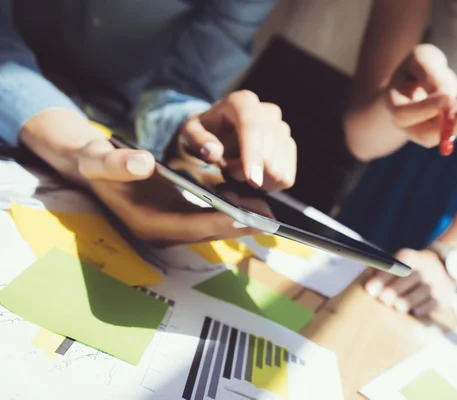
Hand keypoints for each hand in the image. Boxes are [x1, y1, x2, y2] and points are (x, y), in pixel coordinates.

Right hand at [20, 109, 260, 244]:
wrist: (92, 169)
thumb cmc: (96, 164)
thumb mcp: (100, 160)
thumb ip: (117, 163)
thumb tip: (142, 163)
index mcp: (143, 221)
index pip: (186, 225)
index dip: (216, 222)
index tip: (244, 218)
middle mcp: (160, 230)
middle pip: (205, 232)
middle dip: (237, 226)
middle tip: (269, 218)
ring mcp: (169, 226)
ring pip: (210, 227)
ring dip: (238, 221)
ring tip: (268, 211)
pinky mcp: (176, 217)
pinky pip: (207, 218)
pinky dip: (228, 211)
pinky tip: (249, 200)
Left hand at [173, 90, 296, 191]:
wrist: (219, 130)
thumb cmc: (204, 130)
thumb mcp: (190, 132)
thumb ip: (197, 140)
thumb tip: (213, 152)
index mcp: (242, 102)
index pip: (253, 127)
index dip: (254, 155)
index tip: (252, 180)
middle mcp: (267, 112)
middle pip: (268, 151)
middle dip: (246, 171)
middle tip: (227, 169)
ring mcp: (282, 129)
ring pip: (278, 166)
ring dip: (256, 178)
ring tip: (238, 169)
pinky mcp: (289, 147)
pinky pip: (286, 176)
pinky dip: (268, 184)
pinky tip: (253, 176)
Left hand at [364, 248, 456, 316]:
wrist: (444, 267)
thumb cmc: (412, 267)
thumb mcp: (400, 260)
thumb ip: (383, 269)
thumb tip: (366, 284)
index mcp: (408, 258)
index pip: (392, 268)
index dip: (379, 280)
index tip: (370, 290)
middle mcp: (423, 269)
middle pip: (401, 285)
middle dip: (389, 294)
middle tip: (383, 300)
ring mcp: (434, 284)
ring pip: (412, 299)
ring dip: (402, 304)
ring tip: (396, 306)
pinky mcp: (442, 298)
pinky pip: (425, 308)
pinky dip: (417, 309)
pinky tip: (413, 308)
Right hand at [386, 44, 456, 147]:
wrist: (420, 78)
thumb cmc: (418, 66)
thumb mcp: (420, 59)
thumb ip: (431, 73)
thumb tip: (449, 96)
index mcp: (393, 104)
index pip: (403, 114)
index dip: (425, 108)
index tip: (447, 98)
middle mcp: (406, 124)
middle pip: (426, 135)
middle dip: (452, 123)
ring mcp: (425, 131)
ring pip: (446, 132)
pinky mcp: (444, 131)